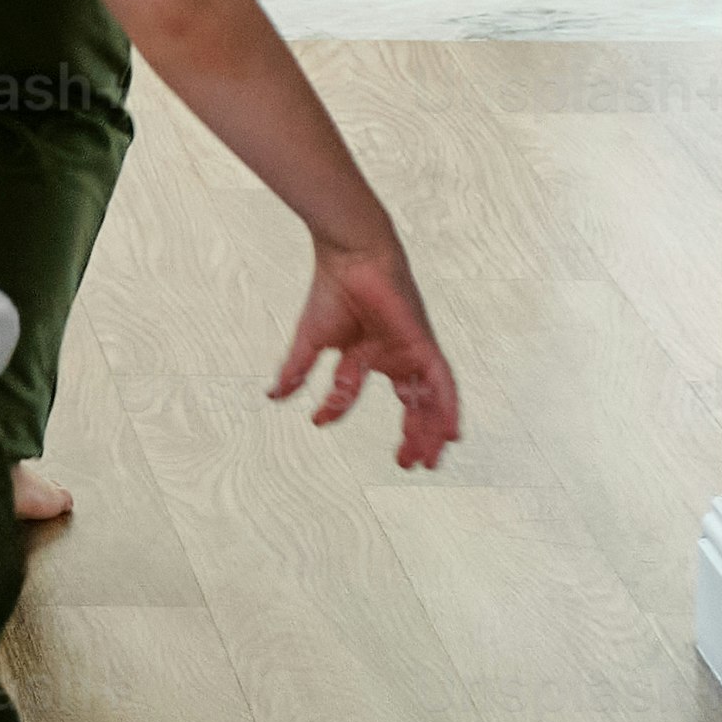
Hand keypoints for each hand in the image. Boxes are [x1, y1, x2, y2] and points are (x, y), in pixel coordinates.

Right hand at [269, 239, 459, 468]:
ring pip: (429, 398)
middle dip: (411, 433)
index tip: (317, 420)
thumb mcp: (310, 341)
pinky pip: (442, 383)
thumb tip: (273, 396)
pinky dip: (447, 408)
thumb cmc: (332, 290)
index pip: (351, 389)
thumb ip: (296, 370)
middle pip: (409, 402)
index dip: (334, 407)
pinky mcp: (423, 345)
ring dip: (432, 429)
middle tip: (408, 463)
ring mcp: (410, 352)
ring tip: (429, 459)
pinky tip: (449, 432)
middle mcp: (393, 355)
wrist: (352, 257)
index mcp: (365, 352)